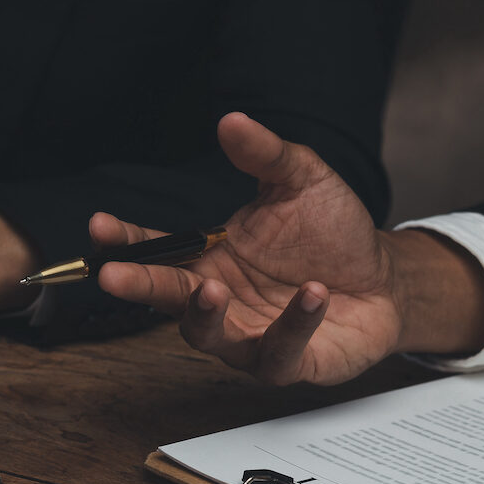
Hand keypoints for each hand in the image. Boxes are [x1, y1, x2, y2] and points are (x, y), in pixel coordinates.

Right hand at [91, 113, 483, 384]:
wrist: (385, 279)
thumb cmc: (331, 235)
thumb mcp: (300, 180)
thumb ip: (264, 155)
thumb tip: (232, 120)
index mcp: (209, 259)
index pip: (156, 252)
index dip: (123, 242)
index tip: (98, 226)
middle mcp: (219, 303)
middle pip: (166, 299)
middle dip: (138, 287)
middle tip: (112, 276)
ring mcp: (248, 337)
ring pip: (210, 337)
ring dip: (206, 315)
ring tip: (213, 289)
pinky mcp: (288, 363)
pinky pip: (279, 352)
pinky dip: (293, 325)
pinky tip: (310, 294)